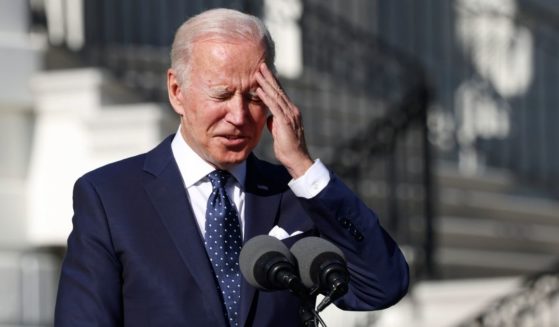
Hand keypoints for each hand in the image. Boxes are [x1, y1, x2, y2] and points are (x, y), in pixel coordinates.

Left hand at [255, 63, 312, 177]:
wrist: (297, 160)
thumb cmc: (288, 149)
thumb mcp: (279, 133)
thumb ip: (275, 123)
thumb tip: (269, 118)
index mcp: (291, 112)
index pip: (280, 94)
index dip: (272, 83)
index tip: (264, 73)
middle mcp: (292, 110)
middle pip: (279, 90)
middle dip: (269, 77)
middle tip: (261, 65)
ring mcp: (290, 115)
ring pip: (276, 95)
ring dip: (266, 84)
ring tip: (257, 73)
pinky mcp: (285, 122)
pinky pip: (274, 106)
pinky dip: (266, 97)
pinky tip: (259, 90)